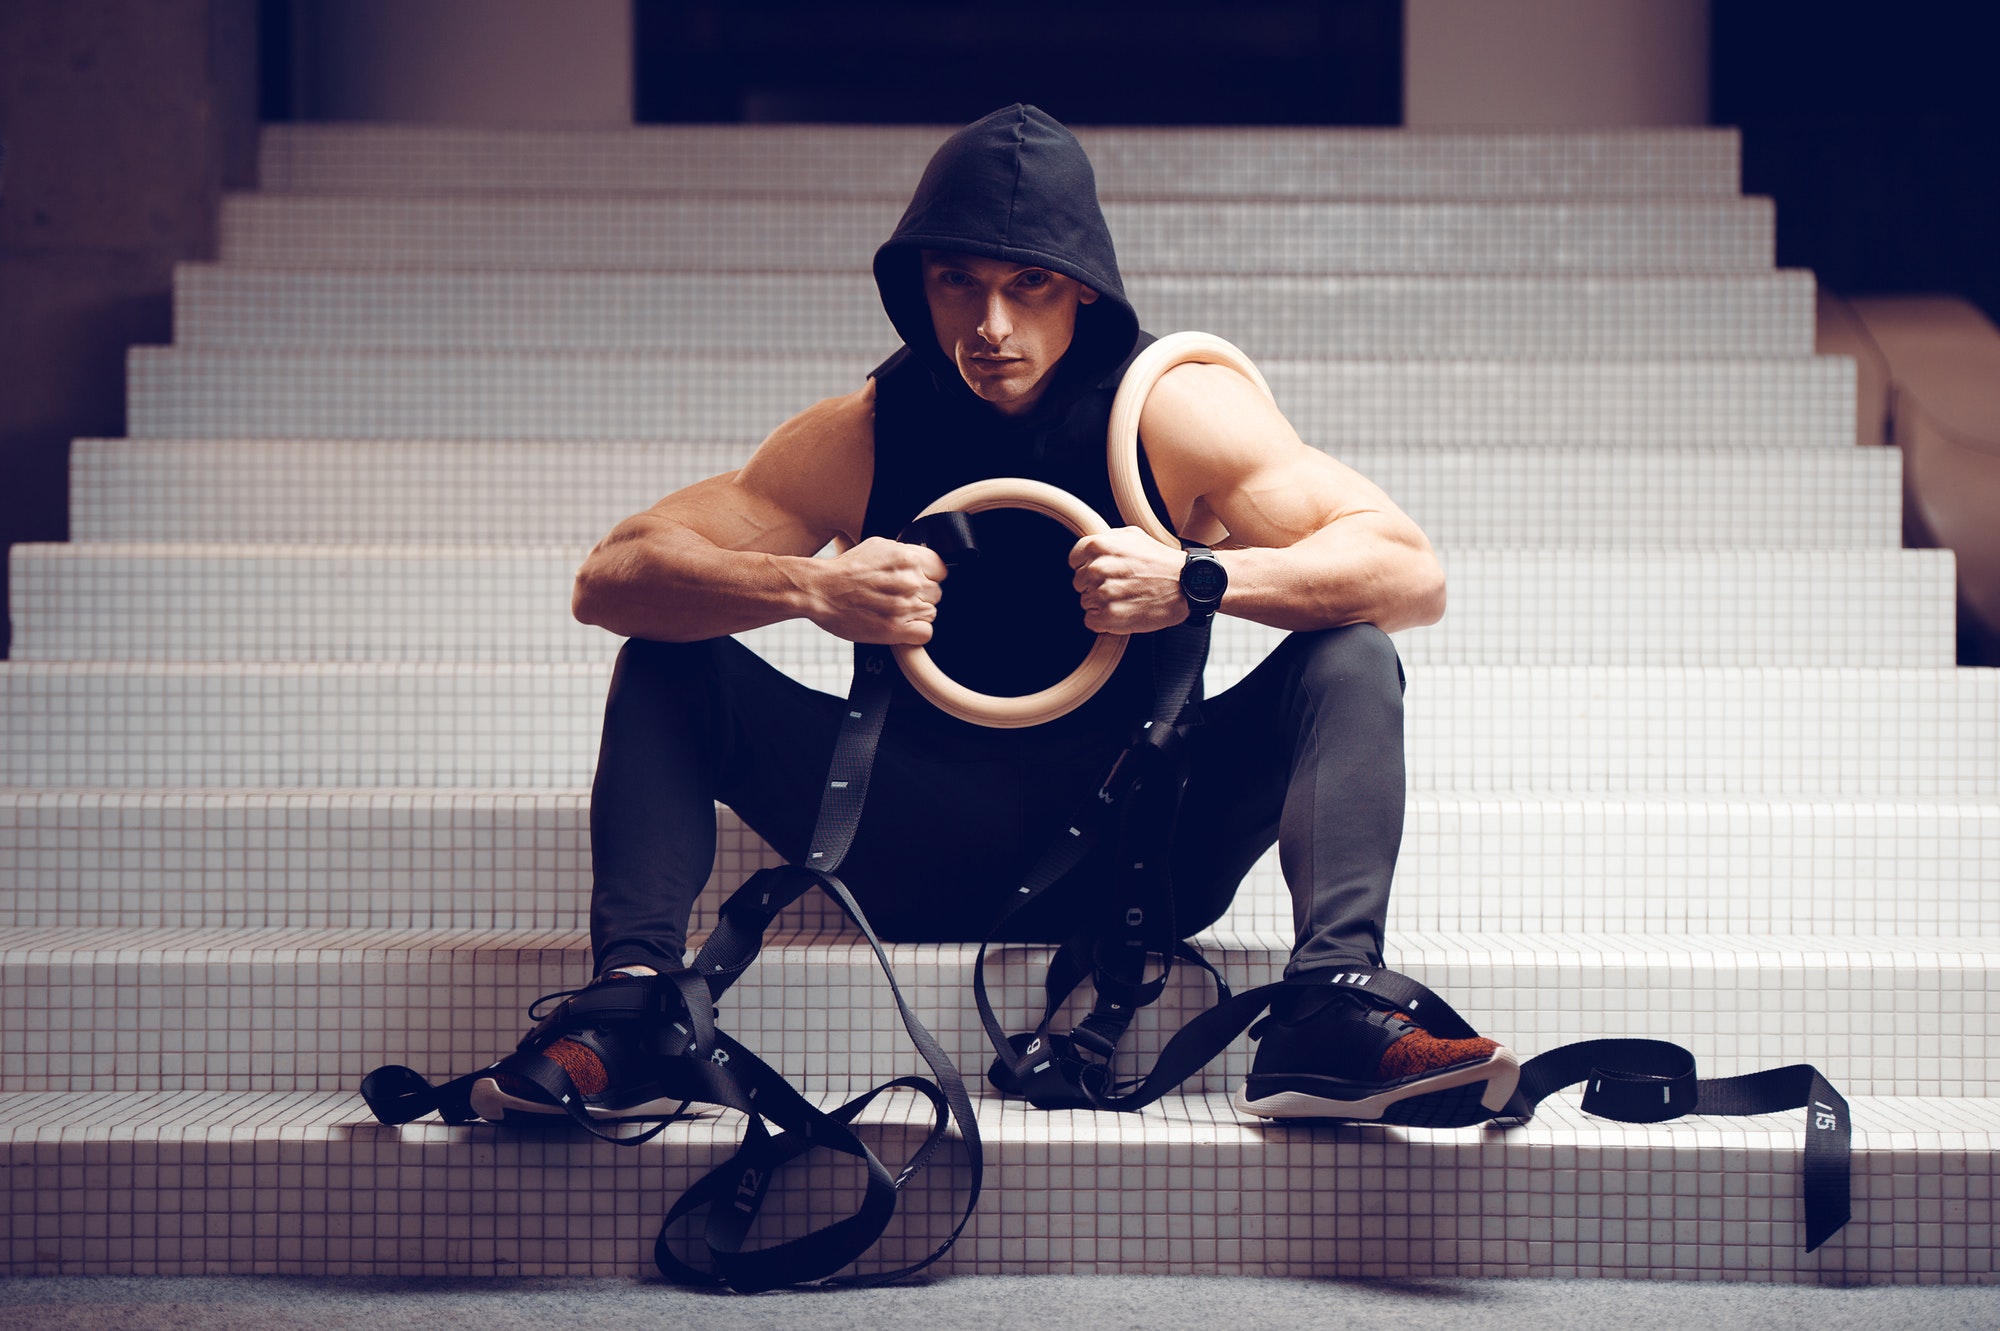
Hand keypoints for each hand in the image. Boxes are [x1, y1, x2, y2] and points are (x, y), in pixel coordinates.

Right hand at [809, 537, 947, 644]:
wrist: (820, 590)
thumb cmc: (844, 569)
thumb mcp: (878, 546)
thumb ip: (904, 552)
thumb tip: (920, 559)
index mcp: (909, 558)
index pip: (941, 570)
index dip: (930, 576)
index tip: (919, 581)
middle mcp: (911, 582)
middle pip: (937, 593)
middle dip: (922, 596)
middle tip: (899, 597)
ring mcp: (905, 607)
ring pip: (931, 613)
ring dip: (917, 614)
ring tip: (895, 611)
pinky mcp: (896, 630)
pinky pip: (926, 633)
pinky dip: (916, 633)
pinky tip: (901, 627)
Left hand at [1069, 527, 1189, 633]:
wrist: (1186, 584)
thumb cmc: (1161, 560)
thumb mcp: (1133, 535)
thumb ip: (1107, 539)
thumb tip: (1089, 548)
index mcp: (1098, 546)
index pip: (1074, 560)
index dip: (1087, 566)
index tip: (1102, 572)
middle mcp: (1097, 568)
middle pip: (1079, 583)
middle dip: (1095, 585)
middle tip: (1119, 585)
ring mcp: (1102, 593)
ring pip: (1085, 602)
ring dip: (1101, 603)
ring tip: (1125, 598)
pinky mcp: (1109, 616)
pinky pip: (1091, 621)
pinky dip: (1103, 620)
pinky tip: (1122, 611)